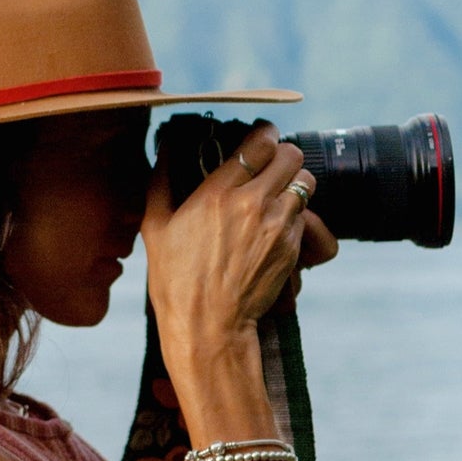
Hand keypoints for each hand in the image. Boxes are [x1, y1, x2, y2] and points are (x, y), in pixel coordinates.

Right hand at [141, 120, 337, 350]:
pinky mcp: (292, 248)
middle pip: (291, 155)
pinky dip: (296, 216)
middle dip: (283, 155)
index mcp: (218, 193)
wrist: (208, 325)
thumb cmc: (176, 279)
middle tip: (271, 165)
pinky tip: (277, 225)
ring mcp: (277, 226)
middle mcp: (253, 204)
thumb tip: (164, 145)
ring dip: (294, 183)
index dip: (265, 134)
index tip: (261, 137)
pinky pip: (306, 216)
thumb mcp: (155, 227)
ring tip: (279, 193)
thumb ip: (161, 179)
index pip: (260, 142)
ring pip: (306, 183)